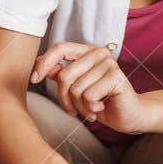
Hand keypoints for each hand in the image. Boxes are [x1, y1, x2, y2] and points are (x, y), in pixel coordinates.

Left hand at [31, 42, 156, 134]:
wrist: (128, 115)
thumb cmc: (100, 101)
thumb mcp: (76, 88)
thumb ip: (60, 75)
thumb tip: (40, 64)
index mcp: (87, 51)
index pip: (60, 48)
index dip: (44, 63)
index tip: (34, 79)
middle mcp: (98, 53)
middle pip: (64, 75)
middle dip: (64, 98)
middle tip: (73, 109)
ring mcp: (109, 64)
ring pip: (76, 89)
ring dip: (80, 106)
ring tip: (91, 108)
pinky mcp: (116, 77)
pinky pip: (89, 96)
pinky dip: (91, 108)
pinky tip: (100, 107)